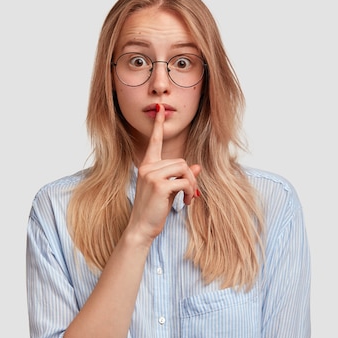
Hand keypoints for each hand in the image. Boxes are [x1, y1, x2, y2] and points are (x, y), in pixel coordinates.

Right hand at [127, 104, 201, 241]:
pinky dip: (190, 192)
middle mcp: (147, 167)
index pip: (154, 141)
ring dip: (192, 185)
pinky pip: (185, 181)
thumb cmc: (153, 210)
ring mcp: (152, 175)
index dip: (159, 125)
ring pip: (185, 169)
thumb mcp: (168, 190)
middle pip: (181, 161)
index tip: (160, 109)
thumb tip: (196, 166)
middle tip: (190, 194)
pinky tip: (185, 203)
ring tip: (188, 199)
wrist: (141, 228)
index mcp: (147, 165)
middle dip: (190, 178)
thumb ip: (180, 177)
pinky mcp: (159, 185)